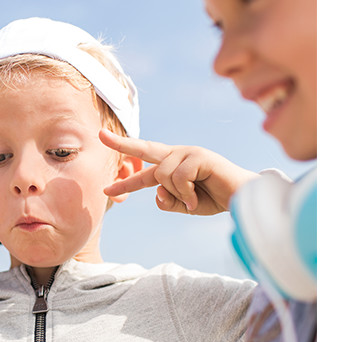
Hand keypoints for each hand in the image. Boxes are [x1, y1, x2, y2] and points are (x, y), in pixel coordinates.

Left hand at [100, 130, 258, 213]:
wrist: (241, 199)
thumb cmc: (214, 199)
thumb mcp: (184, 205)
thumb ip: (167, 201)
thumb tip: (155, 193)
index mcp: (172, 165)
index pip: (144, 168)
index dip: (125, 181)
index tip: (107, 188)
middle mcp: (178, 154)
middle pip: (145, 148)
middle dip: (121, 144)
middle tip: (101, 136)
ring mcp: (189, 152)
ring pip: (161, 174)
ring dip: (176, 194)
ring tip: (192, 200)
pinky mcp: (200, 156)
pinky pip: (178, 177)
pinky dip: (185, 193)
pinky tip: (197, 199)